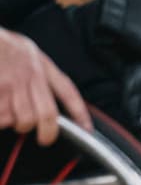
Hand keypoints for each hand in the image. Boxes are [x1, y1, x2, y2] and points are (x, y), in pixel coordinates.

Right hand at [0, 28, 89, 146]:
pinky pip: (2, 118)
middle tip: (45, 139)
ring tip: (9, 116)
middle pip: (48, 114)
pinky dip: (0, 120)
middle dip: (48, 132)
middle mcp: (31, 77)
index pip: (67, 91)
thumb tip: (44, 93)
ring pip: (23, 120)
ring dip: (16, 125)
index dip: (79, 111)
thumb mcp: (28, 51)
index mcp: (41, 66)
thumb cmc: (4, 45)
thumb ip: (39, 70)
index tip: (87, 128)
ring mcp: (13, 85)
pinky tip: (0, 111)